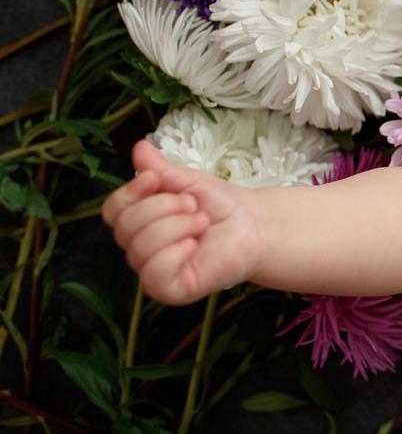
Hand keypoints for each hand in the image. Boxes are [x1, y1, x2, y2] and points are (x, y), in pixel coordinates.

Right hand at [101, 139, 262, 304]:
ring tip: (202, 222)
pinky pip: (153, 274)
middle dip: (164, 207)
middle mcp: (140, 247)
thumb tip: (139, 146)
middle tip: (194, 205)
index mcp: (140, 221)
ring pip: (140, 247)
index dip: (130, 192)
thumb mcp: (189, 182)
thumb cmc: (220, 205)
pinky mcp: (169, 290)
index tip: (155, 179)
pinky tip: (195, 246)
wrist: (254, 224)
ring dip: (177, 226)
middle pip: (125, 226)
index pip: (112, 209)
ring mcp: (153, 271)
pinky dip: (175, 254)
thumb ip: (161, 169)